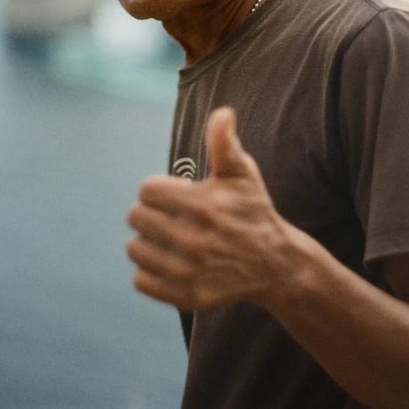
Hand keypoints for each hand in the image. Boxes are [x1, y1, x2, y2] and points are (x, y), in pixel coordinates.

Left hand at [126, 106, 301, 309]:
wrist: (273, 264)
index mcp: (202, 204)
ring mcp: (188, 271)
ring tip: (171, 238)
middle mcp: (193, 239)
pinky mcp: (185, 296)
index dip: (159, 189)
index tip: (177, 194)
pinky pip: (140, 280)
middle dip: (151, 213)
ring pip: (134, 249)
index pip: (146, 190)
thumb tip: (222, 112)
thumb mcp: (242, 173)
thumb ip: (224, 142)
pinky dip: (150, 270)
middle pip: (136, 218)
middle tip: (174, 217)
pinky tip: (171, 261)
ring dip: (148, 242)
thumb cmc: (252, 210)